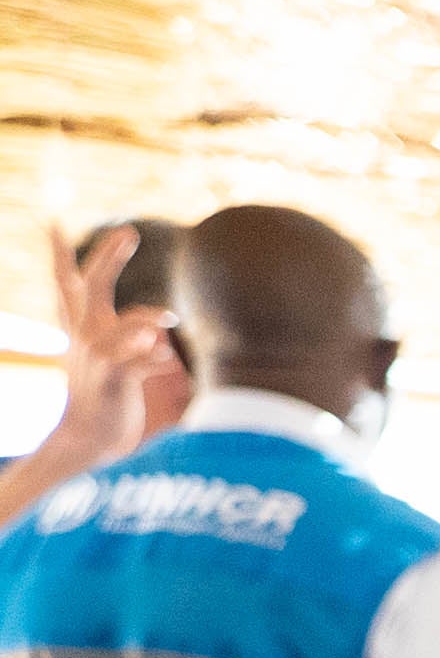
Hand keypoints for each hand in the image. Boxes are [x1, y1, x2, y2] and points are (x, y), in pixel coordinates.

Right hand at [45, 225, 182, 468]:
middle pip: (93, 286)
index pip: (66, 283)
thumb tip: (150, 331)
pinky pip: (132, 365)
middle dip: (109, 257)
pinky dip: (149, 360)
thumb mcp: (104, 358)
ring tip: (168, 318)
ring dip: (143, 319)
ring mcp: (98, 359)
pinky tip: (165, 359)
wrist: (87, 437)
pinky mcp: (113, 382)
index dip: (59, 252)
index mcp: (83, 328)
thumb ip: (123, 336)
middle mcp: (87, 336)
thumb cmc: (102, 396)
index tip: (51, 220)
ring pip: (117, 327)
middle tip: (130, 230)